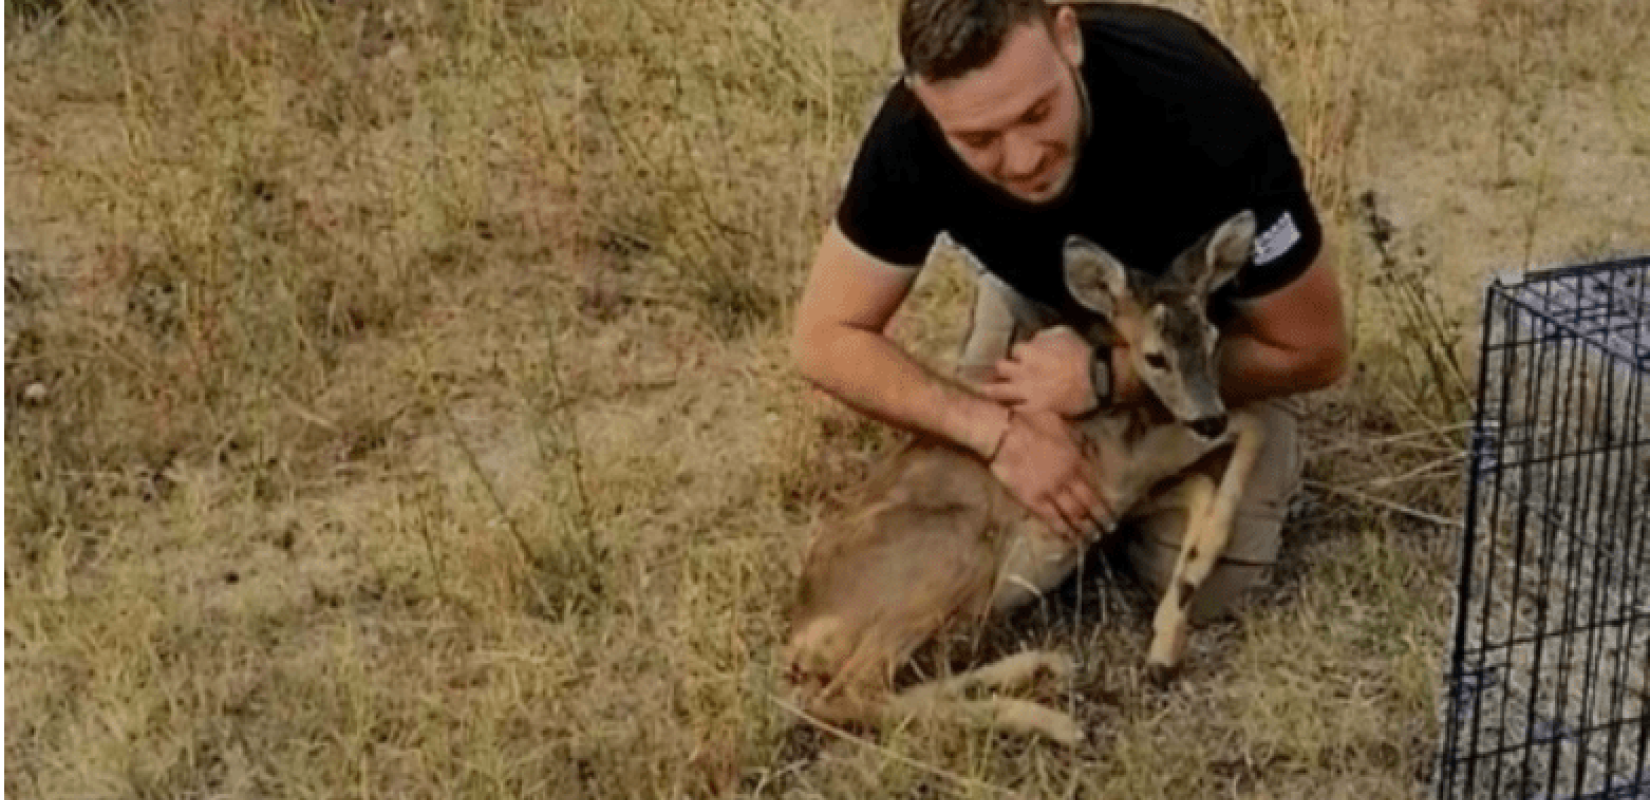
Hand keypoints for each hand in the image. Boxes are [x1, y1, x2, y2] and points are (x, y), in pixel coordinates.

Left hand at [980, 327, 1098, 416]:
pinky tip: (1007, 407)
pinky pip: (1016, 408)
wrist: (1094, 379)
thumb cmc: (1080, 353)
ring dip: (991, 389)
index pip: (1014, 349)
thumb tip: (1034, 341)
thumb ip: (1042, 337)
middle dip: (1002, 368)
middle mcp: (1022, 372)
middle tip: (1002, 370)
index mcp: (1028, 351)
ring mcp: (1026, 391)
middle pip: (1001, 367)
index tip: (1022, 355)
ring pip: (999, 391)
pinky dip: (1012, 406)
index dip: (1019, 352)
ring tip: (984, 390)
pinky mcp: (1034, 407)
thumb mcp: (1062, 333)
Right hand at [988, 409, 1110, 542]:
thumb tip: (1085, 444)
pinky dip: (1063, 530)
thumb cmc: (1029, 422)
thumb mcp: (1060, 423)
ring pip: (1073, 513)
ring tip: (1093, 539)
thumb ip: (1074, 437)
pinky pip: (1052, 519)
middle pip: (1088, 501)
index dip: (1102, 495)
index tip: (1110, 506)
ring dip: (1085, 527)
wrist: (1005, 434)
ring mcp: (1052, 491)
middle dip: (1100, 518)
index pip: (1093, 482)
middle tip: (1109, 530)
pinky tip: (1070, 538)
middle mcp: (1068, 478)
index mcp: (1076, 458)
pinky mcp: (1034, 500)